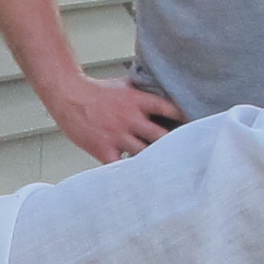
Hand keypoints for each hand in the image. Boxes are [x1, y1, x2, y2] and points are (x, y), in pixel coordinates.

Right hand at [45, 74, 182, 163]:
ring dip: (153, 162)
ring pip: (144, 154)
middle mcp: (131, 118)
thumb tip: (162, 88)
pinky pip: (120, 166)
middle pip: (162, 136)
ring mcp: (117, 135)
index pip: (170, 110)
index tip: (194, 129)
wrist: (68, 96)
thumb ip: (143, 89)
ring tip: (165, 172)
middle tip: (184, 156)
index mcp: (138, 100)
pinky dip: (129, 173)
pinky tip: (138, 179)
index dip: (185, 120)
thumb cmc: (95, 92)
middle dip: (174, 146)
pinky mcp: (103, 148)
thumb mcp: (124, 84)